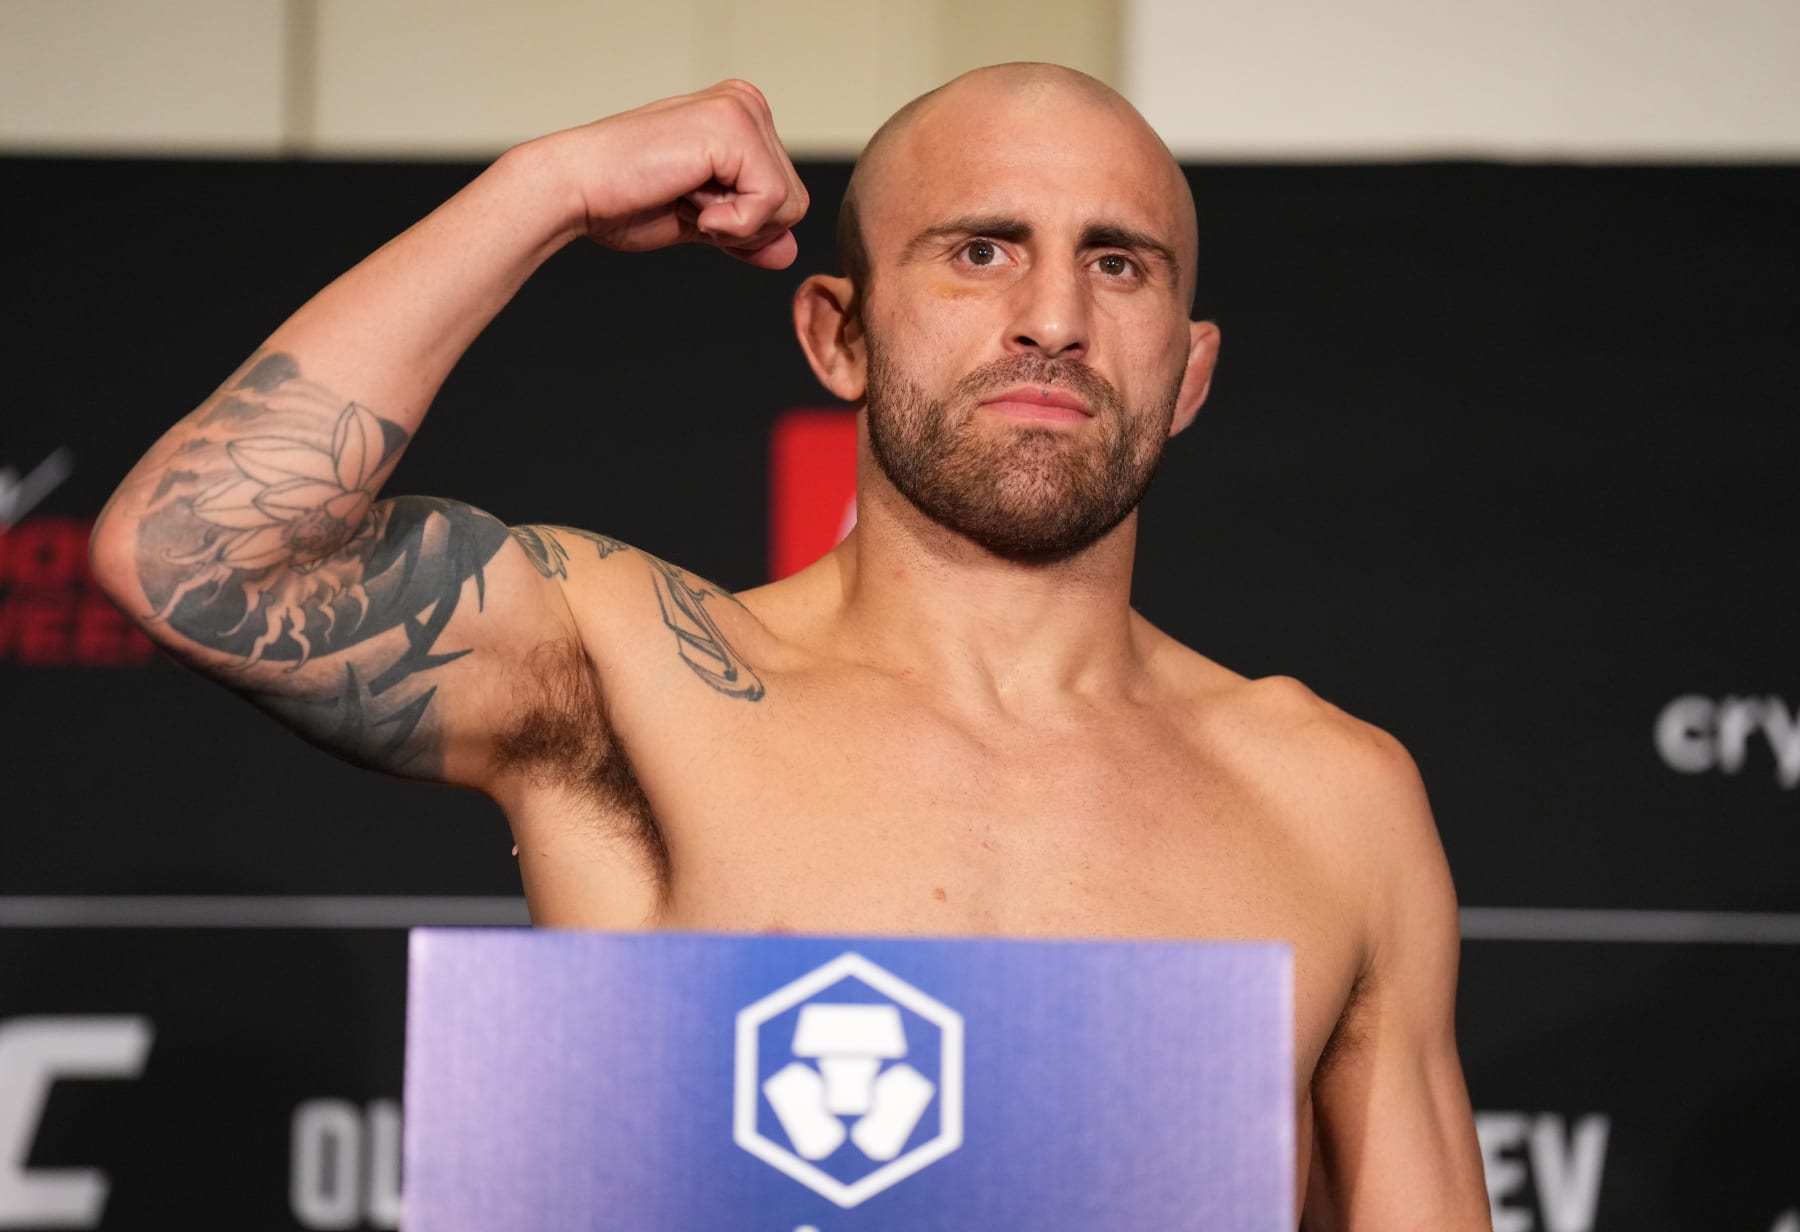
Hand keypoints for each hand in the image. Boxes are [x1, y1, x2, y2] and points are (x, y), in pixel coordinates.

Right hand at [537, 80, 809, 269]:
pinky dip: (733, 222)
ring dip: (734, 222)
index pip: (785, 198)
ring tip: (683, 193)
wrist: (575, 191)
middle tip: (684, 199)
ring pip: (788, 205)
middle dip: (744, 225)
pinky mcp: (734, 128)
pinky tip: (687, 196)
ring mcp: (742, 110)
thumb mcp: (702, 222)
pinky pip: (771, 202)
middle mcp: (746, 104)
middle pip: (794, 202)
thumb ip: (748, 232)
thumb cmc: (623, 201)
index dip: (745, 225)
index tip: (689, 203)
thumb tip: (790, 252)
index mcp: (741, 119)